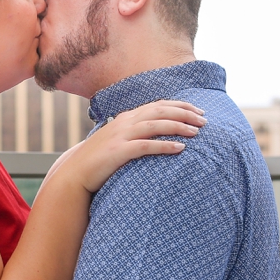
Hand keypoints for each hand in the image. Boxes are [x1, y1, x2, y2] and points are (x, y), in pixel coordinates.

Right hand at [59, 100, 204, 192]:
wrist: (75, 174)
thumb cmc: (100, 160)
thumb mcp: (118, 140)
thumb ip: (134, 133)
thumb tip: (155, 132)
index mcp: (126, 117)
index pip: (158, 105)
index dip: (180, 106)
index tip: (198, 111)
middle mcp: (124, 122)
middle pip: (160, 111)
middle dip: (184, 113)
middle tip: (204, 120)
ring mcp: (120, 136)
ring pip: (154, 125)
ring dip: (178, 126)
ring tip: (196, 132)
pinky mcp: (118, 152)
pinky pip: (145, 146)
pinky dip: (164, 145)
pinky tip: (180, 148)